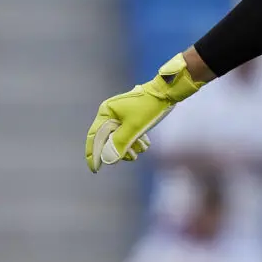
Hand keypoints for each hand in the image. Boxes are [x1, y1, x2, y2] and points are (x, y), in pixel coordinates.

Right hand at [85, 54, 204, 172]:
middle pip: (108, 138)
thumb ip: (119, 143)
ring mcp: (121, 113)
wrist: (168, 91)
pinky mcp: (132, 115)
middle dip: (120, 150)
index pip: (94, 136)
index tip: (95, 169)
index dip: (93, 154)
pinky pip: (129, 132)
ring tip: (142, 150)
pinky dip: (135, 140)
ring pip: (120, 136)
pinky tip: (145, 145)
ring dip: (130, 146)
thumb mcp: (134, 127)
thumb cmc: (149, 107)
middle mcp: (111, 112)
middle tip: (132, 157)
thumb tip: (106, 160)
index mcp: (106, 112)